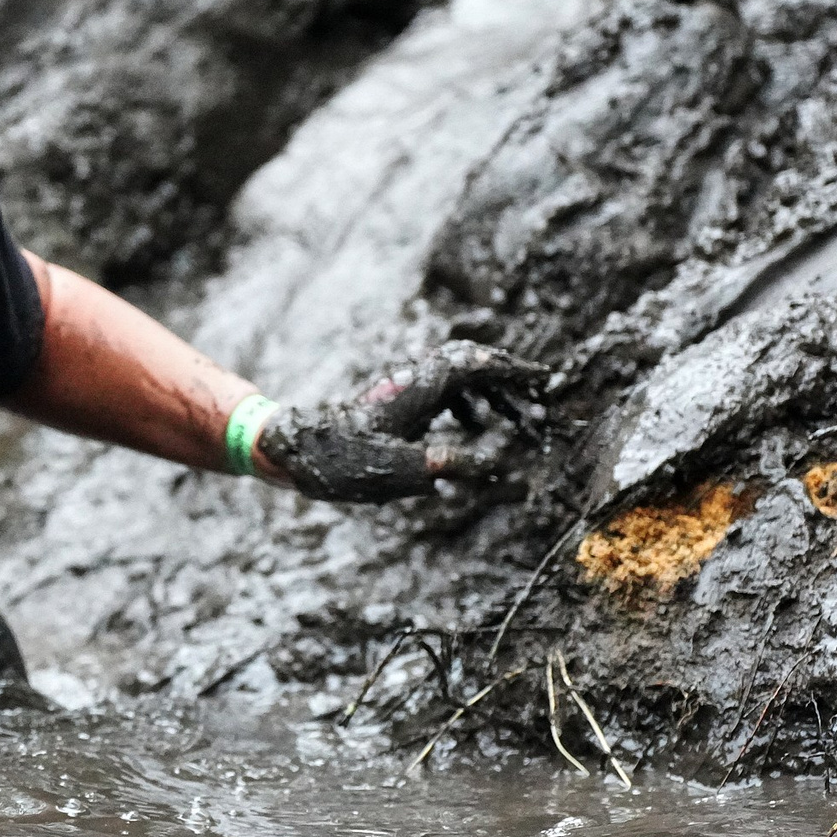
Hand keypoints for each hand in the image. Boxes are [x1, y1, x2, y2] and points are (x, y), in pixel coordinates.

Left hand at [256, 341, 545, 501]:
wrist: (291, 449)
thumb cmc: (340, 460)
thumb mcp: (398, 471)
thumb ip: (448, 467)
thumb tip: (497, 467)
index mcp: (419, 388)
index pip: (476, 365)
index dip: (514, 370)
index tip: (546, 379)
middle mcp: (414, 380)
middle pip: (473, 368)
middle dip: (511, 386)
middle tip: (539, 410)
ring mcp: (404, 389)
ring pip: (460, 381)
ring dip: (493, 398)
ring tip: (520, 424)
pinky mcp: (395, 402)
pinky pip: (443, 394)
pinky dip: (469, 406)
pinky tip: (477, 430)